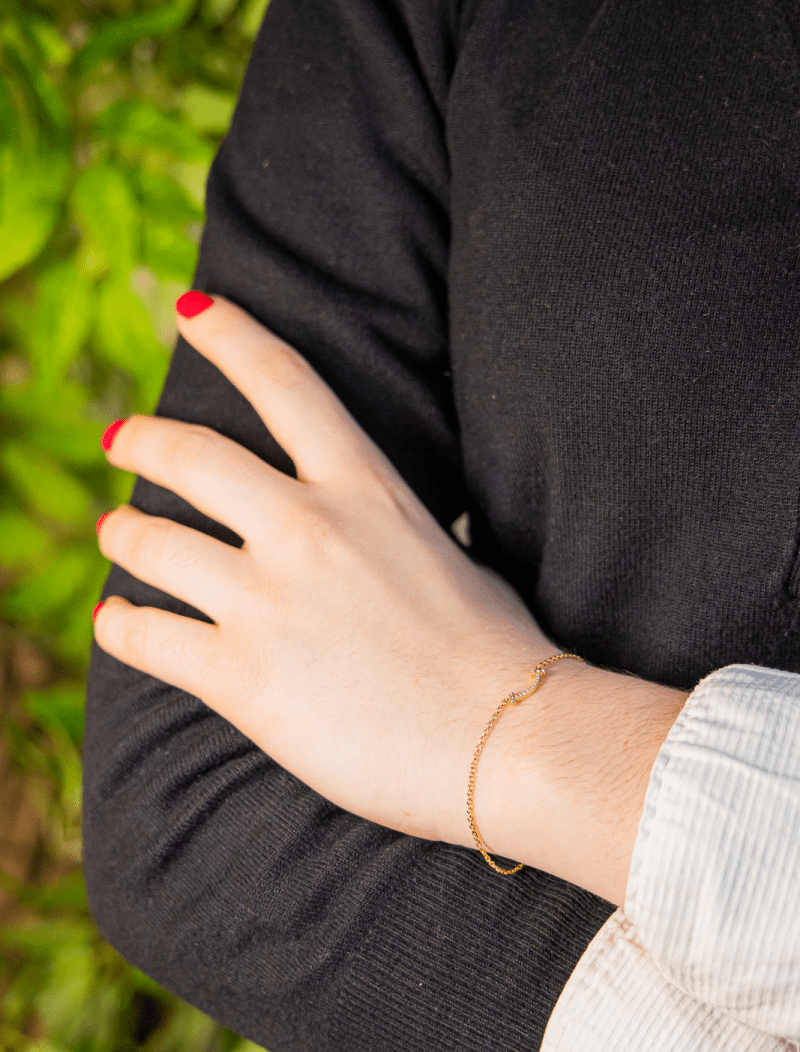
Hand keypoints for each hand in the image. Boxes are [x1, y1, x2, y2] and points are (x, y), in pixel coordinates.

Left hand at [94, 294, 558, 849]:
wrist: (506, 741)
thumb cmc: (497, 653)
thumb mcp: (448, 553)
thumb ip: (384, 530)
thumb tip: (358, 534)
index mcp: (367, 489)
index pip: (285, 384)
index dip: (231, 335)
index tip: (192, 310)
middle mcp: (308, 530)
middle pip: (191, 456)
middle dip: (143, 440)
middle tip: (121, 441)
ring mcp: (268, 601)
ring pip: (152, 541)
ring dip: (122, 533)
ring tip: (112, 534)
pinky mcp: (241, 676)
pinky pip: (147, 635)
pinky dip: (120, 623)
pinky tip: (116, 620)